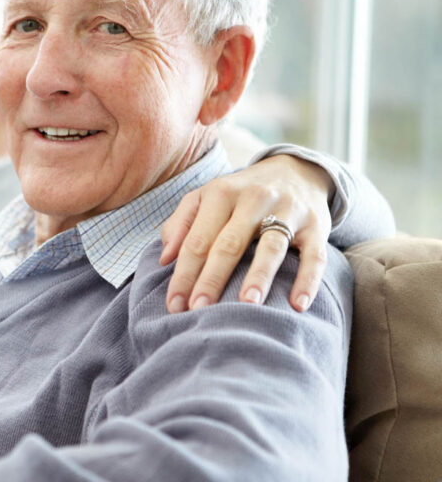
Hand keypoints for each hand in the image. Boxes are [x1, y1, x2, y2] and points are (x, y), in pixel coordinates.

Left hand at [160, 154, 332, 312]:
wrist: (294, 171)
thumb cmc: (238, 195)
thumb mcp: (206, 198)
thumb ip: (181, 224)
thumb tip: (165, 258)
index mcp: (221, 193)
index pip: (198, 239)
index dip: (184, 273)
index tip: (174, 304)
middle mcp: (254, 199)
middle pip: (229, 244)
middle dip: (212, 278)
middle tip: (198, 309)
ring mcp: (288, 211)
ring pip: (272, 246)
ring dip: (259, 276)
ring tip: (247, 304)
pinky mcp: (317, 225)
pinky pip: (314, 255)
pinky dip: (308, 280)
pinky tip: (297, 304)